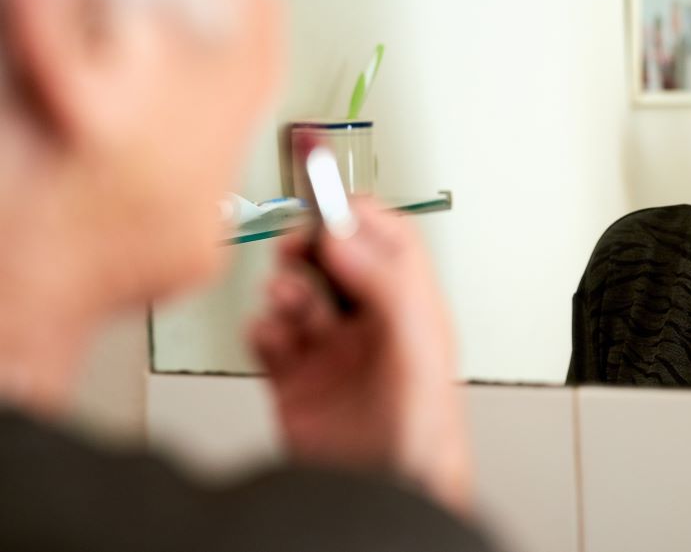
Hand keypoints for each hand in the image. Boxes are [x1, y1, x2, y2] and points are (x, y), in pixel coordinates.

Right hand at [249, 199, 471, 514]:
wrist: (385, 492)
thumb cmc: (422, 433)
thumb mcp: (417, 346)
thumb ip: (387, 286)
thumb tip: (346, 235)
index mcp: (410, 308)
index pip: (387, 240)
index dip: (357, 215)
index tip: (327, 205)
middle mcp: (371, 325)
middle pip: (335, 260)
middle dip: (311, 246)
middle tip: (295, 245)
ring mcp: (331, 351)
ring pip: (297, 295)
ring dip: (285, 288)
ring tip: (285, 300)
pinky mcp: (295, 382)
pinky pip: (269, 338)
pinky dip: (262, 329)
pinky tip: (270, 337)